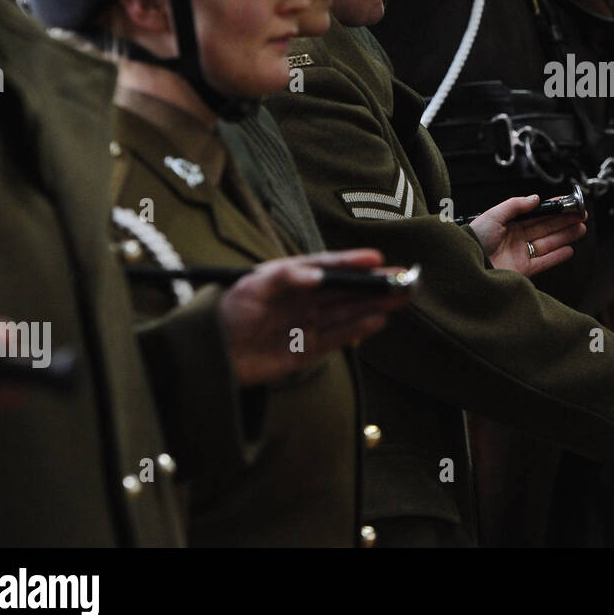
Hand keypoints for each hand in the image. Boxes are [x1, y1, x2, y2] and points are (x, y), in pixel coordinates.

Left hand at [219, 250, 411, 385]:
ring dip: (375, 304)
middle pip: (347, 290)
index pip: (329, 266)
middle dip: (376, 284)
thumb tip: (319, 275)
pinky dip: (358, 330)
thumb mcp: (251, 286)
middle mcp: (306, 299)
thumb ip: (285, 278)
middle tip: (404, 278)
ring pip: (349, 312)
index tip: (377, 259)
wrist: (209, 355)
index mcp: (293, 277)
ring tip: (401, 296)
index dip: (353, 262)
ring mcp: (308, 324)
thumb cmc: (227, 313)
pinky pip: (338, 338)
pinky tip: (378, 320)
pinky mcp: (307, 350)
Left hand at [469, 194, 584, 276]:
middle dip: (564, 222)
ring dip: (565, 236)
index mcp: (509, 224)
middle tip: (581, 216)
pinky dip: (557, 256)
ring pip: (548, 243)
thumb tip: (535, 198)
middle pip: (546, 228)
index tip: (568, 204)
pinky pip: (544, 261)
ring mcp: (520, 254)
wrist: (467, 264)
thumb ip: (515, 205)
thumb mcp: (494, 215)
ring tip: (581, 229)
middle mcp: (516, 238)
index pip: (536, 215)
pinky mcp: (523, 270)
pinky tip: (569, 250)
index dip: (553, 209)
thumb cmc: (475, 238)